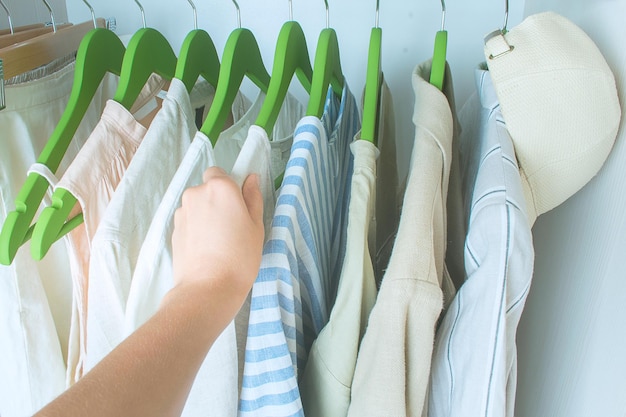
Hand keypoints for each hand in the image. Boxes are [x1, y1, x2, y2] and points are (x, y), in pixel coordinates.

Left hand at [170, 167, 264, 326]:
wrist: (208, 288)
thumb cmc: (240, 256)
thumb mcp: (256, 226)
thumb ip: (253, 197)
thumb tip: (251, 179)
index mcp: (219, 187)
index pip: (219, 173)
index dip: (229, 187)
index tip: (238, 207)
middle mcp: (196, 194)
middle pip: (207, 189)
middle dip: (217, 201)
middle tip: (232, 226)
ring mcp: (182, 212)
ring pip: (197, 206)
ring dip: (206, 215)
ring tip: (218, 241)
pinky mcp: (174, 230)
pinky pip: (189, 222)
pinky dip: (197, 229)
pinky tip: (207, 249)